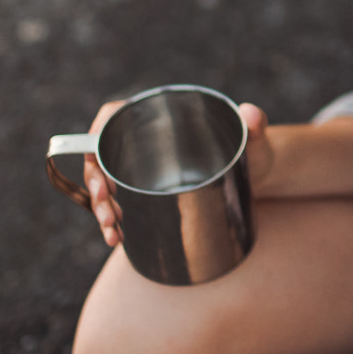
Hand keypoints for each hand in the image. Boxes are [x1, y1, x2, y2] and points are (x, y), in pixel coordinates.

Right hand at [84, 102, 272, 248]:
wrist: (257, 176)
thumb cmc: (252, 149)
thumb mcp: (253, 138)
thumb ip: (255, 124)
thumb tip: (252, 115)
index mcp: (161, 117)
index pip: (112, 117)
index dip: (95, 137)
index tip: (96, 164)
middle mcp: (146, 141)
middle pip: (104, 157)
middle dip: (97, 186)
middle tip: (108, 211)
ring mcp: (145, 168)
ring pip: (108, 185)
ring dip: (101, 209)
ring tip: (112, 232)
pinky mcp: (150, 192)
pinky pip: (121, 204)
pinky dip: (114, 222)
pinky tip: (116, 238)